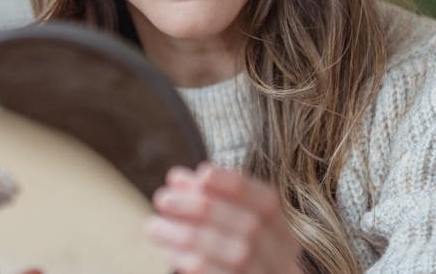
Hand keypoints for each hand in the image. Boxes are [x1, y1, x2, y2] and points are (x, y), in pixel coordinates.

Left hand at [145, 163, 303, 273]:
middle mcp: (281, 259)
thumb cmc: (227, 256)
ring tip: (154, 226)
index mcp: (282, 234)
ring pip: (238, 254)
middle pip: (250, 226)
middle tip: (162, 198)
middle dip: (203, 207)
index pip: (268, 203)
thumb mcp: (226, 227)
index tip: (203, 172)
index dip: (237, 185)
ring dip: (189, 234)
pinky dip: (193, 262)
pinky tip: (170, 253)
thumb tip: (178, 179)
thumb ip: (207, 200)